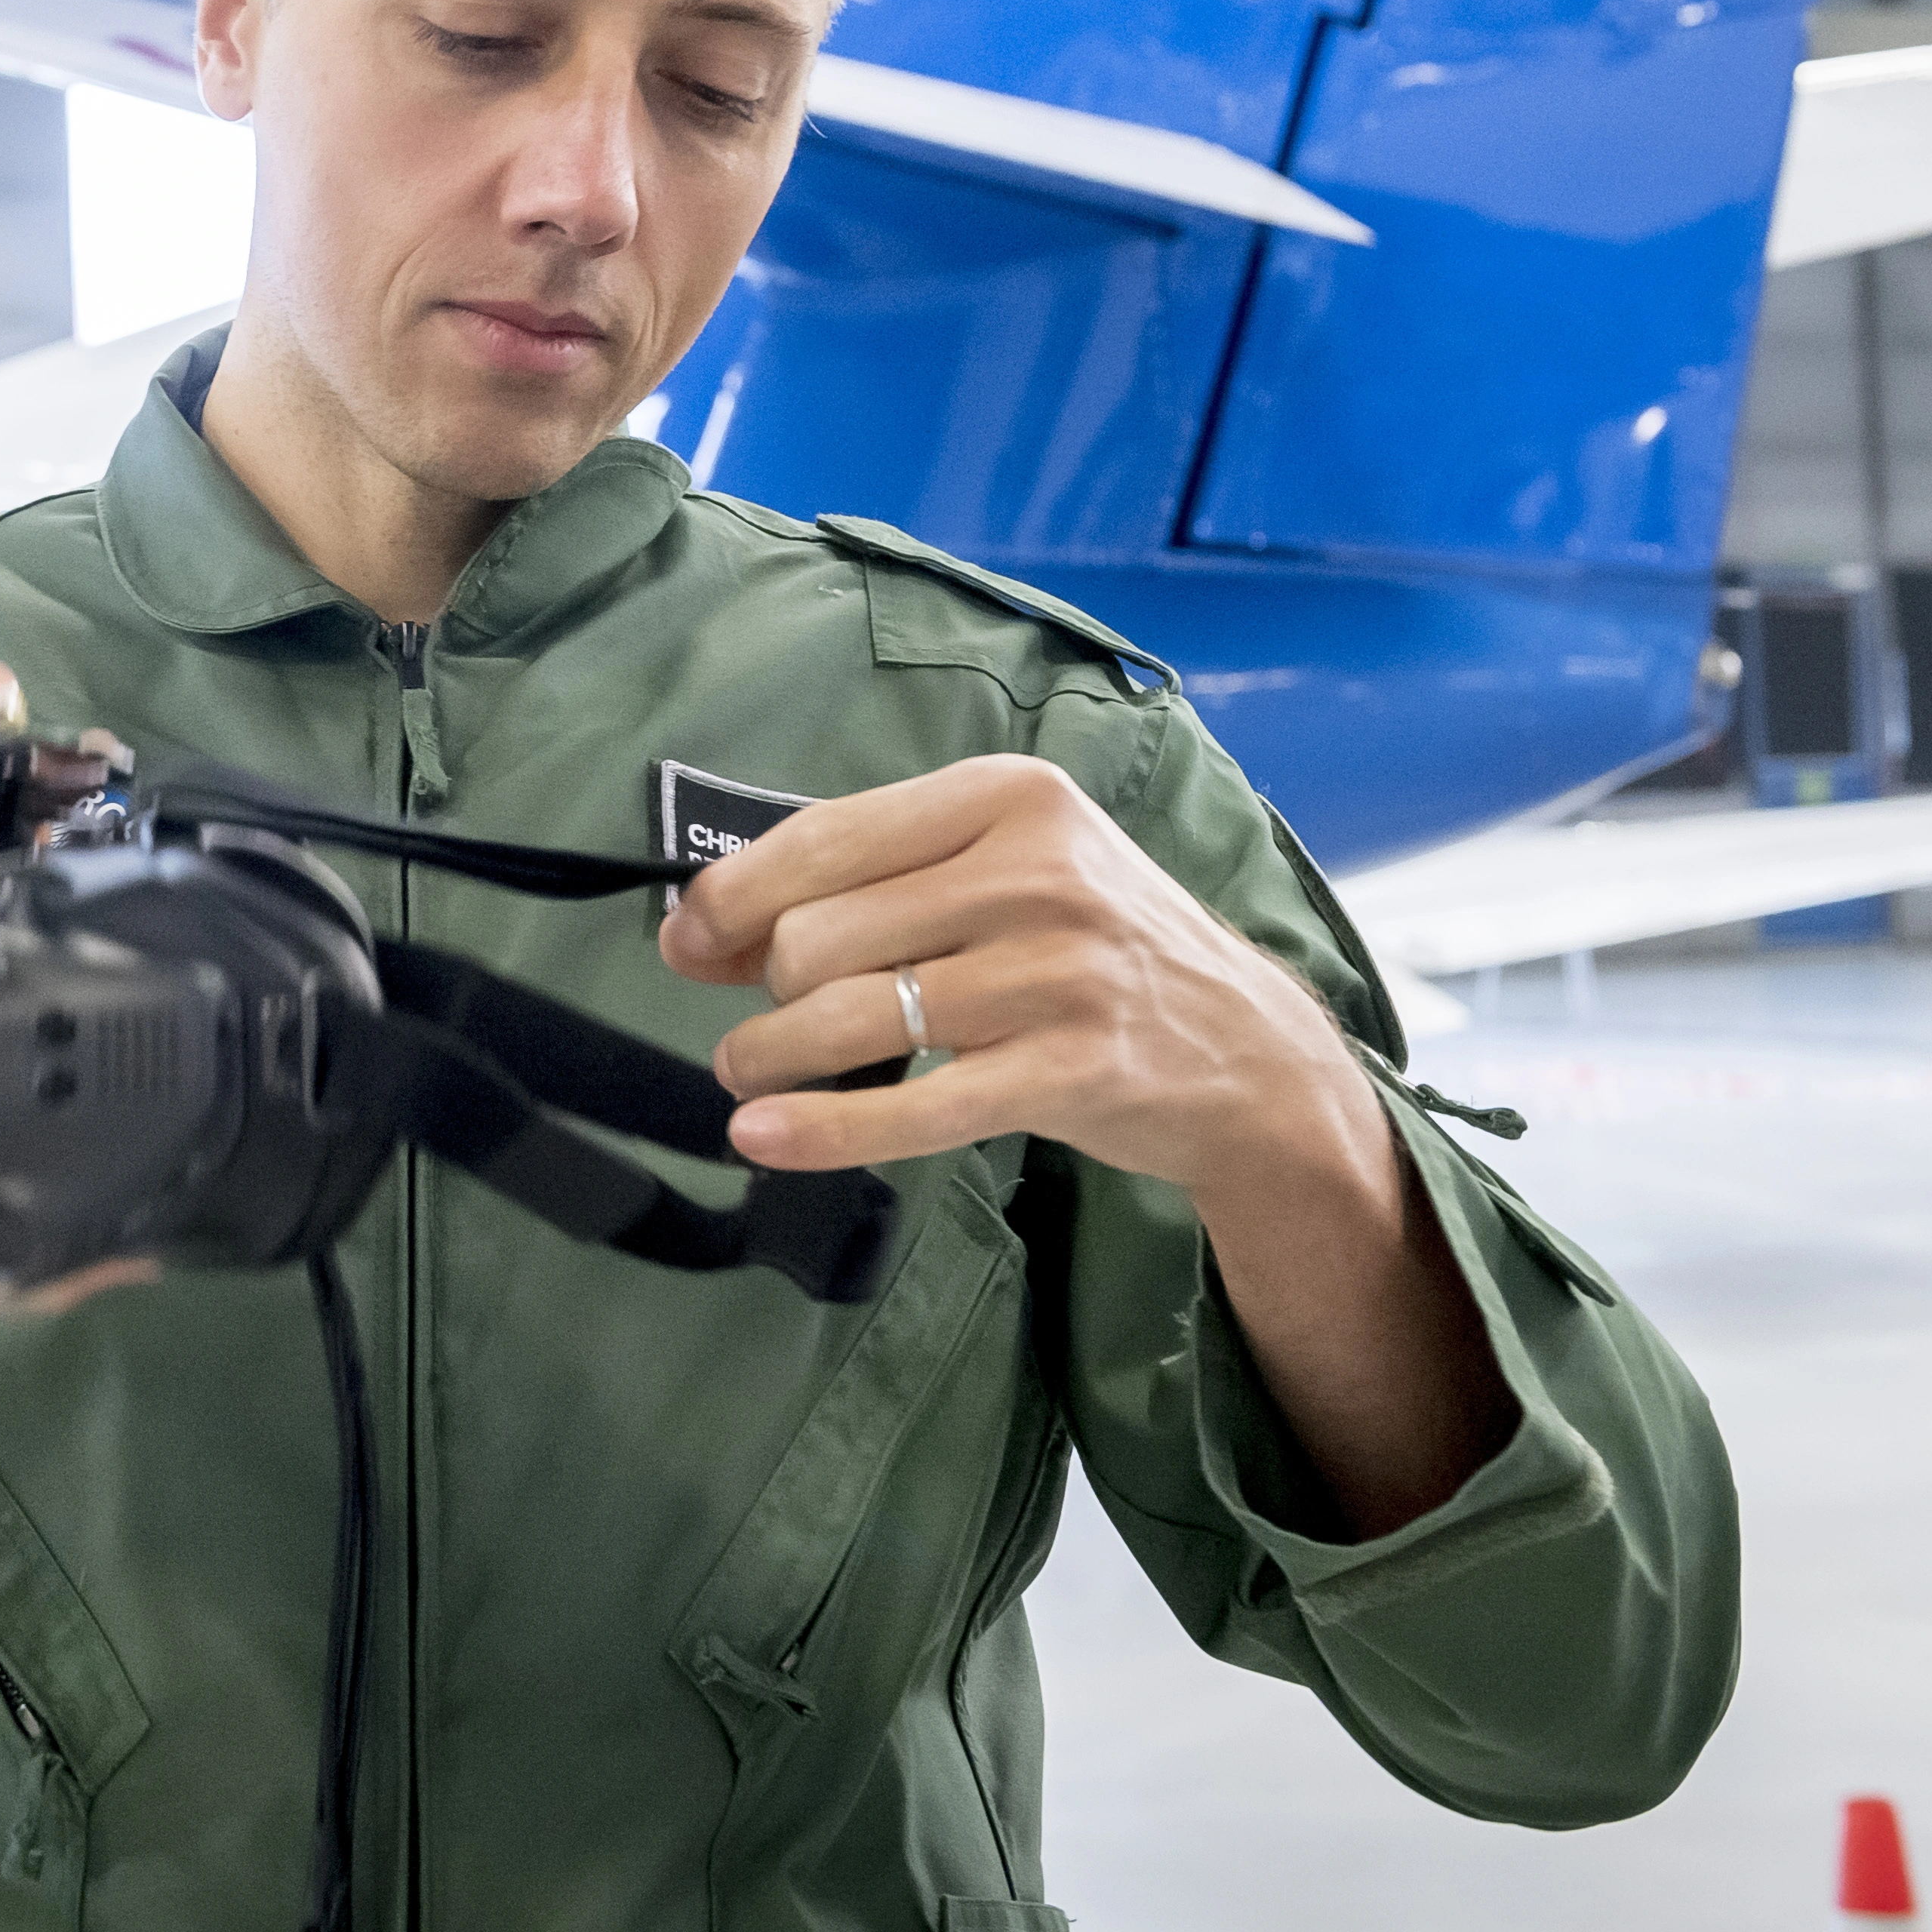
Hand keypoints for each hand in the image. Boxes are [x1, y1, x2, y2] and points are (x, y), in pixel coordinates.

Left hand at [660, 755, 1379, 1206]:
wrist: (1247, 1050)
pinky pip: (914, 1107)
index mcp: (1009, 796)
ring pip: (850, 1016)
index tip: (684, 937)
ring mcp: (1060, 972)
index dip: (731, 895)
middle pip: (821, 934)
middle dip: (767, 986)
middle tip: (770, 1019)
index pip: (825, 838)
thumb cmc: (1094, 949)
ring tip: (748, 1071)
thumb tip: (699, 926)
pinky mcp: (1073, 1070)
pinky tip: (764, 1135)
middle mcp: (1037, 870)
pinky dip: (823, 1129)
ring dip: (771, 1055)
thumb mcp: (1003, 874)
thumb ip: (864, 886)